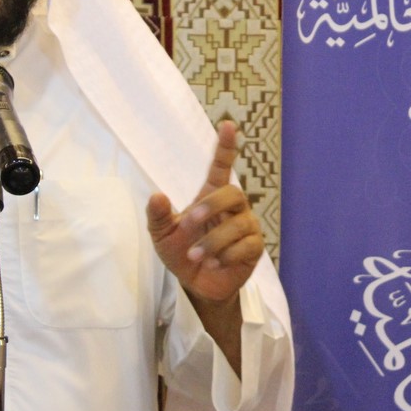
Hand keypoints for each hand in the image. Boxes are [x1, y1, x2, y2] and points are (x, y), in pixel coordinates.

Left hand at [146, 121, 263, 305]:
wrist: (196, 284)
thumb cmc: (181, 252)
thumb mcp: (162, 236)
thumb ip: (157, 216)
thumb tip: (156, 195)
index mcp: (211, 196)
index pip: (222, 166)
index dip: (226, 146)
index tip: (227, 125)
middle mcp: (233, 207)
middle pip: (234, 193)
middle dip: (211, 207)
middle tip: (189, 223)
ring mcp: (247, 226)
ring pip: (238, 225)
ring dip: (213, 241)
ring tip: (196, 256)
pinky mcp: (254, 248)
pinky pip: (246, 246)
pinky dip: (225, 257)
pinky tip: (213, 264)